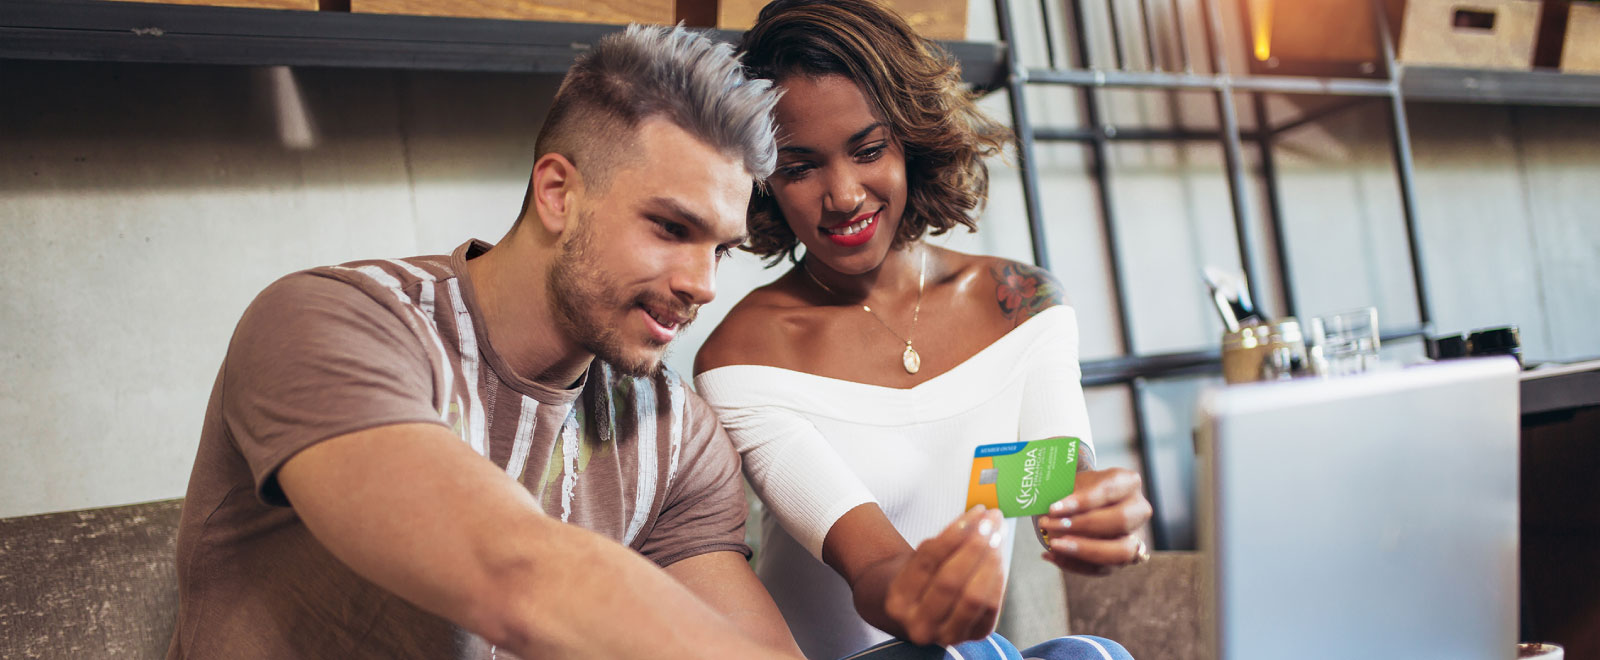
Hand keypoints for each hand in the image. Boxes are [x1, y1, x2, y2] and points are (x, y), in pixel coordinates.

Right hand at [882, 506, 1007, 646]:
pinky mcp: (973, 636)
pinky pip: (991, 605)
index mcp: (899, 601)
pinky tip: (999, 556)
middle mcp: (920, 624)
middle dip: (975, 545)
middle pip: (951, 580)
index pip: (928, 560)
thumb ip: (943, 544)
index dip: (955, 534)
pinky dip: (998, 577)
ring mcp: (947, 635)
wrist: (916, 614)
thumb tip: (978, 518)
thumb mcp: (917, 560)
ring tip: (998, 532)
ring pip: (974, 595)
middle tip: (991, 520)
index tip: (975, 512)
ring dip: (991, 559)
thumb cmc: (919, 580)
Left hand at [1036, 468, 1151, 574]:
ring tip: (1053, 544)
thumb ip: (1064, 491)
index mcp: (1128, 482)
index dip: (1082, 501)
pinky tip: (1050, 555)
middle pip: (1121, 520)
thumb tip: (1053, 508)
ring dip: (1084, 549)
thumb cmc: (1076, 490)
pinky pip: (1103, 568)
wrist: (1080, 504)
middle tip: (1050, 525)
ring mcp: (1135, 537)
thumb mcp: (1069, 482)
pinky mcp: (1123, 559)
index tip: (1053, 508)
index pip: (1109, 490)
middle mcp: (1138, 510)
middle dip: (1082, 525)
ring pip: (1121, 551)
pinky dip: (1074, 564)